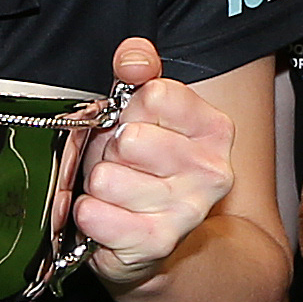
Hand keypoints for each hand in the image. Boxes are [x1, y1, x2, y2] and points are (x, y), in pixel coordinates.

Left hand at [76, 35, 230, 288]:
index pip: (154, 95)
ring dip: (99, 184)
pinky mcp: (157, 242)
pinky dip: (89, 214)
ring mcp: (187, 210)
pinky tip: (107, 215)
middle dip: (111, 150)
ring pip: (107, 178)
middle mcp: (211, 170)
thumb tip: (135, 59)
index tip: (134, 124)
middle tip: (122, 164)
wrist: (151, 237)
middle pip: (129, 139)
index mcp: (213, 129)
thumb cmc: (145, 167)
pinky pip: (95, 215)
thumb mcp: (143, 109)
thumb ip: (139, 68)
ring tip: (116, 191)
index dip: (129, 109)